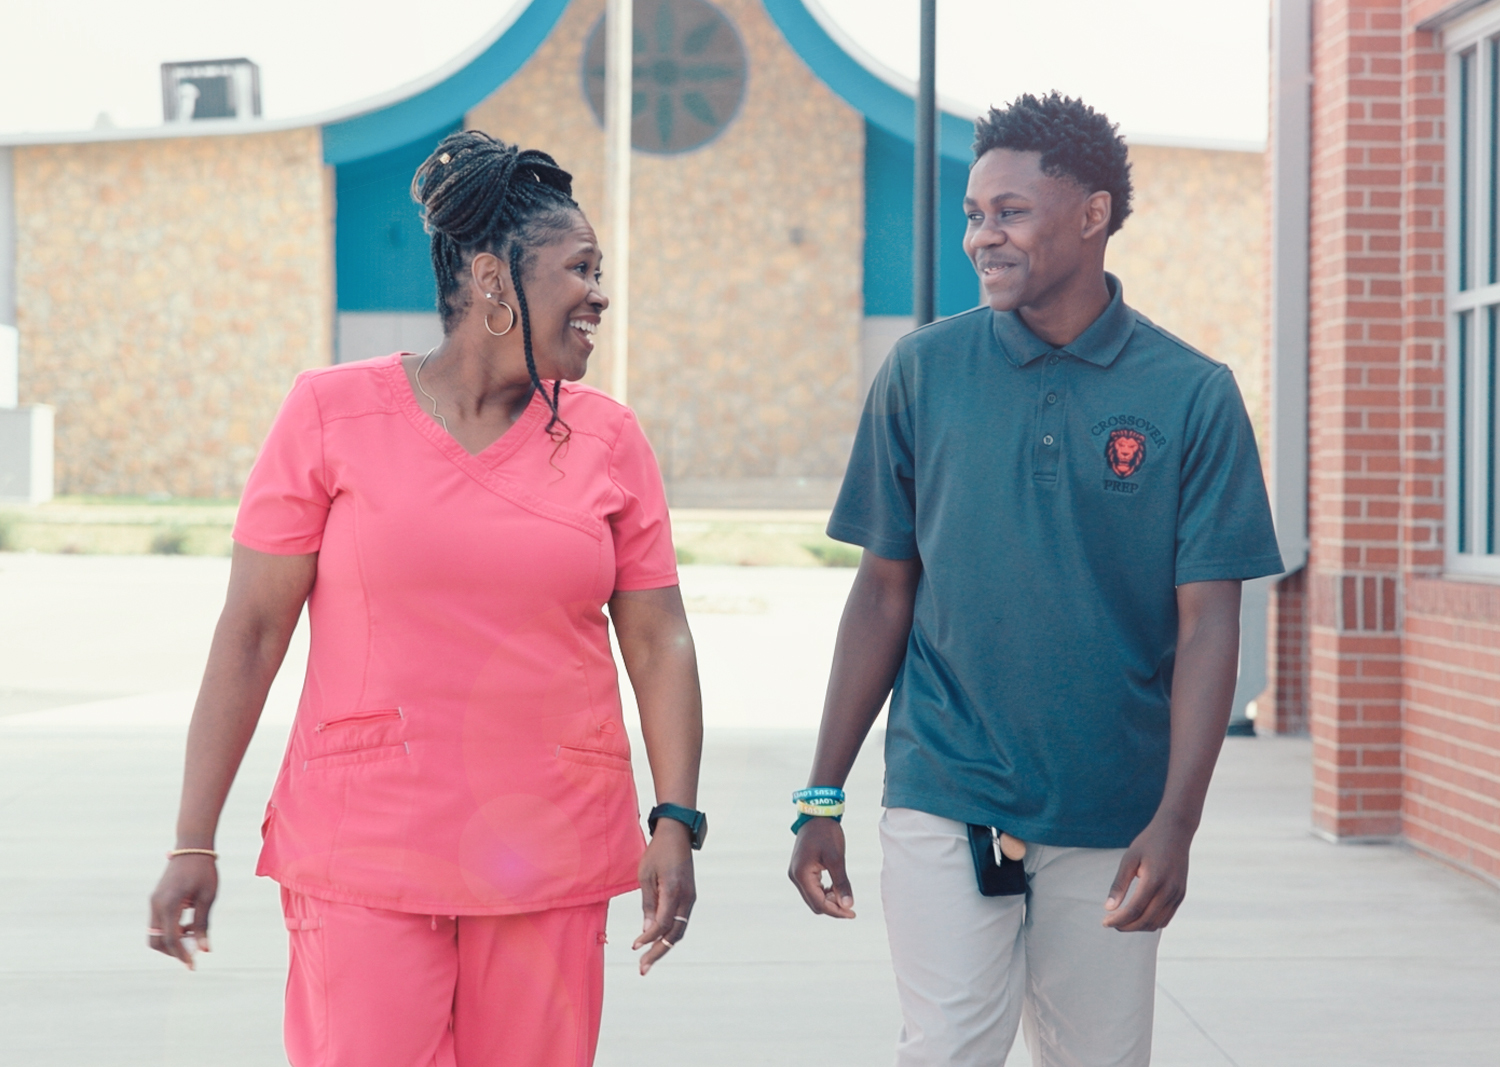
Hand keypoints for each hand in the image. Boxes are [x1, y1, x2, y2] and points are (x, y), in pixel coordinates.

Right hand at [147, 855, 217, 968]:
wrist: (193, 847)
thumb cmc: (203, 871)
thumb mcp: (207, 898)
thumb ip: (202, 924)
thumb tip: (203, 950)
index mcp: (168, 905)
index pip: (171, 940)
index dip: (182, 955)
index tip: (193, 966)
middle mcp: (156, 905)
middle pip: (156, 940)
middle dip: (173, 951)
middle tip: (192, 955)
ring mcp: (154, 902)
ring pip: (156, 932)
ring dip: (172, 940)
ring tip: (194, 935)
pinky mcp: (157, 899)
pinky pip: (159, 921)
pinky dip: (171, 929)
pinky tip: (189, 924)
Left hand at [633, 821, 694, 974]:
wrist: (677, 834)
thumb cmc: (657, 852)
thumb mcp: (646, 875)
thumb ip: (648, 903)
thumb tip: (646, 930)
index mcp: (673, 891)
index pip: (662, 924)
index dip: (648, 939)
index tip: (634, 947)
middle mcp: (686, 898)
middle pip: (674, 935)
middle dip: (657, 953)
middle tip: (642, 969)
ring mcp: (690, 898)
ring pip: (679, 931)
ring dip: (664, 947)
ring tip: (648, 960)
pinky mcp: (689, 897)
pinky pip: (680, 922)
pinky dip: (669, 935)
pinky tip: (657, 942)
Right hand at [788, 817, 854, 918]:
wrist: (816, 815)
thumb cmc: (827, 834)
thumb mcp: (837, 858)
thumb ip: (842, 883)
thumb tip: (848, 906)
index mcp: (801, 875)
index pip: (819, 903)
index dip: (836, 911)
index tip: (853, 914)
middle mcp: (795, 877)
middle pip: (814, 903)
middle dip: (833, 908)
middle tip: (851, 907)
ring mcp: (796, 873)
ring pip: (813, 897)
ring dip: (829, 900)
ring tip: (845, 895)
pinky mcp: (800, 870)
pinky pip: (812, 889)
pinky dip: (825, 892)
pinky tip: (836, 888)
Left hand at [1103, 815, 1193, 931]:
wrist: (1175, 831)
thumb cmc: (1149, 843)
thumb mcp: (1129, 859)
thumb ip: (1119, 884)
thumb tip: (1108, 908)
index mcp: (1154, 881)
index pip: (1134, 910)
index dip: (1118, 920)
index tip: (1104, 922)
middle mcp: (1169, 891)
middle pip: (1146, 921)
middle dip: (1127, 926)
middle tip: (1111, 923)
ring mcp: (1177, 894)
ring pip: (1157, 923)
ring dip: (1139, 926)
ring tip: (1123, 920)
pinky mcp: (1181, 895)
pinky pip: (1166, 917)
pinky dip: (1152, 922)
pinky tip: (1138, 915)